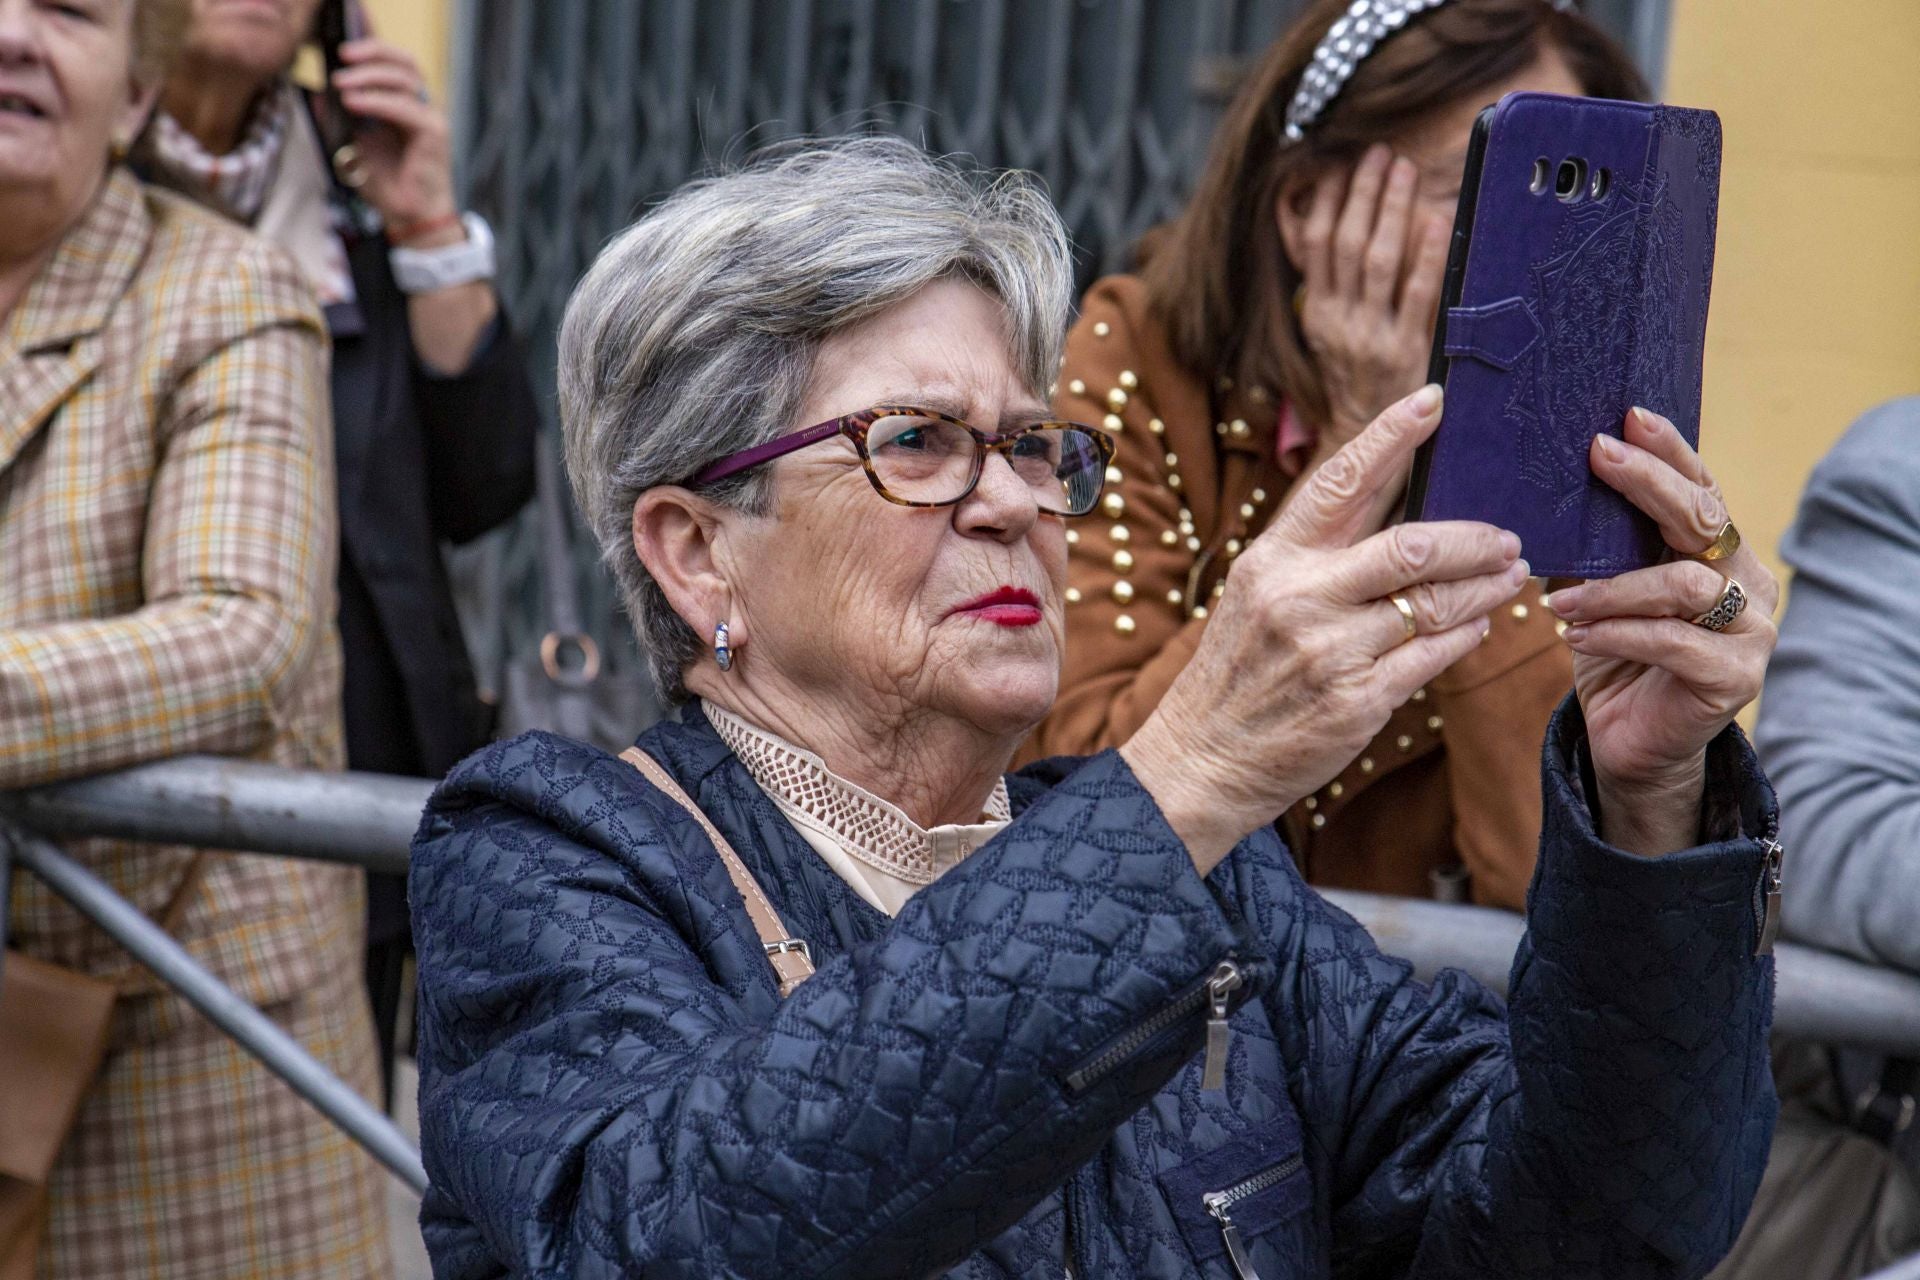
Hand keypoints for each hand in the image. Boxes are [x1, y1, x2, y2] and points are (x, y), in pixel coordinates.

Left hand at [331, 38, 457, 233]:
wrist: (410, 217)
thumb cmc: (388, 184)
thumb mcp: (353, 144)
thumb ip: (339, 119)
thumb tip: (317, 93)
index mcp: (407, 105)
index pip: (395, 64)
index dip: (372, 49)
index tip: (342, 50)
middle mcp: (423, 107)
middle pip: (404, 62)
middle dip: (372, 53)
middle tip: (342, 56)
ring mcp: (431, 118)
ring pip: (405, 79)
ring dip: (370, 76)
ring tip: (342, 83)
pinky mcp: (434, 133)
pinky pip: (405, 108)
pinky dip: (377, 101)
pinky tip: (354, 102)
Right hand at [1122, 385, 1524, 872]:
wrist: (1202, 757)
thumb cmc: (1239, 669)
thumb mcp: (1258, 594)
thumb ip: (1320, 553)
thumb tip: (1398, 503)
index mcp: (1272, 559)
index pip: (1339, 482)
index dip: (1389, 436)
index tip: (1433, 400)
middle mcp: (1299, 599)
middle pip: (1411, 547)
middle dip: (1472, 539)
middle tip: (1507, 535)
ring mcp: (1329, 653)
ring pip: (1434, 605)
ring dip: (1484, 588)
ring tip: (1509, 576)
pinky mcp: (1356, 702)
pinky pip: (1433, 657)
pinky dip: (1465, 635)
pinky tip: (1477, 624)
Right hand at [1289, 144, 1450, 454]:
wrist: (1364, 438)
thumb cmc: (1353, 378)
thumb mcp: (1326, 332)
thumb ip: (1328, 284)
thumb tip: (1328, 225)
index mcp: (1317, 312)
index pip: (1315, 244)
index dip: (1329, 201)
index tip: (1343, 164)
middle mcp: (1338, 321)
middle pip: (1347, 243)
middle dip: (1363, 193)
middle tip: (1380, 153)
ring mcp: (1371, 335)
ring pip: (1377, 260)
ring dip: (1392, 209)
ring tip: (1403, 171)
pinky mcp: (1406, 350)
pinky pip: (1418, 293)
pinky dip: (1427, 253)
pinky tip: (1436, 220)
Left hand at [1546, 409, 1778, 855]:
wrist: (1630, 743)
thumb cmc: (1614, 654)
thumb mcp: (1600, 589)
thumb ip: (1593, 543)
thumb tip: (1545, 481)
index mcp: (1721, 553)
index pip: (1700, 489)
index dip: (1668, 451)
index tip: (1628, 416)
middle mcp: (1748, 582)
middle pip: (1700, 520)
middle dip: (1647, 484)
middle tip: (1598, 457)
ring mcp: (1750, 631)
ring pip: (1681, 585)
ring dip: (1612, 586)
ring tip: (1559, 597)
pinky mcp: (1734, 678)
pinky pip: (1671, 642)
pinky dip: (1617, 633)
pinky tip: (1576, 634)